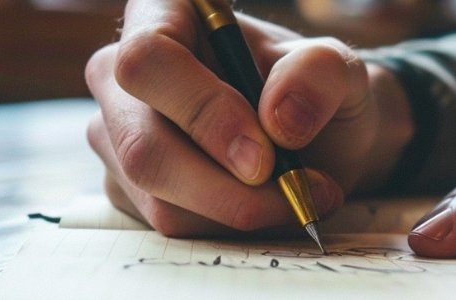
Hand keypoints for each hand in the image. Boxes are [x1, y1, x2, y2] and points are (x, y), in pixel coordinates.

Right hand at [85, 0, 412, 236]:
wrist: (318, 139)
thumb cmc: (315, 92)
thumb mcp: (338, 70)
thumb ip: (317, 76)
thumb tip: (279, 120)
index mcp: (163, 16)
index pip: (148, 60)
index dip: (203, 111)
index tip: (264, 154)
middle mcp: (122, 76)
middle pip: (144, 146)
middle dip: (227, 188)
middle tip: (294, 190)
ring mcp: (117, 134)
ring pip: (159, 198)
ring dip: (239, 211)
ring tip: (298, 194)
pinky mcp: (127, 186)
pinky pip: (168, 223)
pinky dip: (228, 227)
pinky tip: (266, 206)